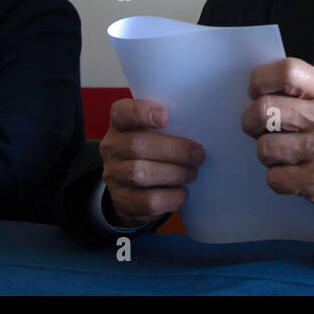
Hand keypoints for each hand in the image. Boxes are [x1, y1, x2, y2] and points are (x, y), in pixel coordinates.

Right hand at [100, 99, 204, 227]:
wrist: (132, 188)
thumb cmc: (152, 151)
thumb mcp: (154, 132)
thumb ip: (170, 125)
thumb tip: (201, 127)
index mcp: (120, 124)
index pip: (122, 112)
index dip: (141, 112)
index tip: (165, 116)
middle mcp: (112, 148)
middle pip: (138, 146)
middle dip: (174, 150)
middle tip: (198, 154)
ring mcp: (114, 176)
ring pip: (141, 174)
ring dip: (175, 173)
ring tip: (192, 172)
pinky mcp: (123, 201)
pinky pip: (149, 201)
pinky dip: (171, 196)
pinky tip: (182, 191)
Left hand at [241, 58, 313, 228]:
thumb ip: (302, 90)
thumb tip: (257, 89)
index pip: (287, 71)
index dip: (261, 80)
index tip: (255, 92)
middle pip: (265, 110)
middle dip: (250, 122)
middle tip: (256, 127)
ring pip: (264, 147)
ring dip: (267, 154)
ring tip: (283, 154)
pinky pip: (274, 178)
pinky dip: (277, 178)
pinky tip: (293, 173)